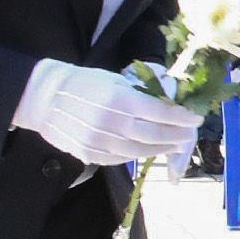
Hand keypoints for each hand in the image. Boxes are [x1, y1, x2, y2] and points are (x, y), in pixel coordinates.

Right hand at [13, 60, 201, 165]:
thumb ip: (139, 94)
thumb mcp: (113, 80)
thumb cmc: (82, 83)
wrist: (43, 98)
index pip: (159, 112)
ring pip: (139, 150)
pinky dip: (138, 154)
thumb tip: (167, 103)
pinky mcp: (89, 154)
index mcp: (118, 100)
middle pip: (153, 134)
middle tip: (188, 135)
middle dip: (175, 136)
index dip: (181, 118)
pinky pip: (121, 158)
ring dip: (161, 148)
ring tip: (174, 144)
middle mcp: (111, 123)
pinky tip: (148, 149)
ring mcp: (99, 142)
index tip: (195, 119)